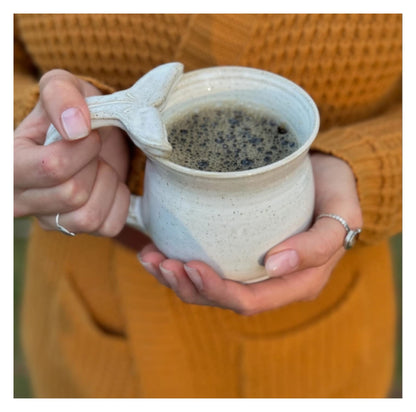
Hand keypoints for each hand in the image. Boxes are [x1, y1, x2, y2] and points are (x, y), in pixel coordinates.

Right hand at [14, 69, 130, 235]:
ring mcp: (51, 221)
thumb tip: (76, 127)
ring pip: (89, 216)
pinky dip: (118, 201)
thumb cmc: (74, 112)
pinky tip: (108, 185)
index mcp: (11, 164)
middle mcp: (22, 200)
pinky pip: (109, 226)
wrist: (93, 134)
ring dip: (106, 184)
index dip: (84, 148)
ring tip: (98, 167)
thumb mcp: (63, 87)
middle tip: (92, 152)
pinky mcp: (78, 230)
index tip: (87, 133)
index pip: (53, 168)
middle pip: (73, 194)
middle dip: (94, 165)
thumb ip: (61, 95)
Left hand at [138, 152, 362, 314]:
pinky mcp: (239, 252)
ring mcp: (253, 269)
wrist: (327, 176)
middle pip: (222, 299)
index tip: (189, 265)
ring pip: (209, 287)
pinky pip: (208, 265)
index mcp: (295, 283)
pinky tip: (158, 248)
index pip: (250, 301)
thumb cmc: (335, 193)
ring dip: (177, 278)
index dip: (216, 291)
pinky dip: (180, 261)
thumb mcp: (342, 214)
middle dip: (187, 286)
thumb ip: (319, 244)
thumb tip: (275, 265)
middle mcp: (271, 283)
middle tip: (161, 262)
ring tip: (151, 258)